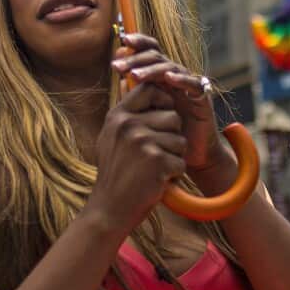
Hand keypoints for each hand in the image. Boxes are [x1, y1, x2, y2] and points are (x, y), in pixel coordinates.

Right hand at [87, 82, 186, 231]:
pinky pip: (181, 162)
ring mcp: (142, 142)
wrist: (109, 209)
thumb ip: (125, 112)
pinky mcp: (157, 161)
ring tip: (154, 170)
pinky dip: (173, 175)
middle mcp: (128, 124)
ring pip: (180, 140)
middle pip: (172, 116)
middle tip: (154, 156)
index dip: (163, 101)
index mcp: (118, 115)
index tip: (161, 121)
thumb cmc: (115, 173)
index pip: (150, 89)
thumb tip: (130, 80)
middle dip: (171, 137)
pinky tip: (156, 182)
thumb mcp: (111, 137)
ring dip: (173, 158)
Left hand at [113, 32, 219, 171]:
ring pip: (171, 68)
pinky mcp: (203, 98)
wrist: (190, 154)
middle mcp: (175, 76)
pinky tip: (169, 79)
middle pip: (157, 57)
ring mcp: (189, 85)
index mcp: (160, 76)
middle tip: (117, 66)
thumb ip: (135, 95)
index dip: (138, 43)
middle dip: (136, 59)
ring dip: (152, 69)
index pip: (150, 51)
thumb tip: (119, 78)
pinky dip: (182, 79)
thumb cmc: (165, 132)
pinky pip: (194, 84)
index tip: (121, 40)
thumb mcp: (146, 113)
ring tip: (135, 75)